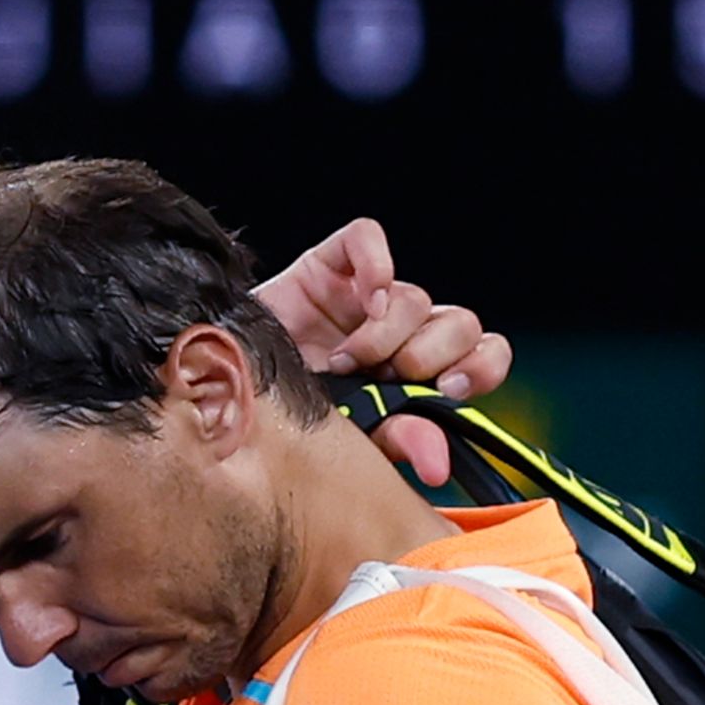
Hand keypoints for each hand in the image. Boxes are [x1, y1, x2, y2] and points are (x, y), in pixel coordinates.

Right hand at [255, 217, 510, 486]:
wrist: (221, 394)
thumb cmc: (287, 418)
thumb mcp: (351, 437)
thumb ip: (399, 441)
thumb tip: (438, 465)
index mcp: (420, 377)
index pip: (483, 357)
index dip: (480, 368)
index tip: (451, 391)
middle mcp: (403, 333)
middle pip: (460, 324)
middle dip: (428, 356)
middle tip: (386, 378)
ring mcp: (369, 297)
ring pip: (417, 296)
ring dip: (386, 334)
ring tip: (344, 361)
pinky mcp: (334, 264)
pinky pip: (368, 238)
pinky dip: (373, 264)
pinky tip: (359, 300)